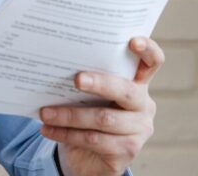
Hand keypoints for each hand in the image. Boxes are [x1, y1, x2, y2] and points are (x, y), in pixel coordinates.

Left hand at [39, 36, 163, 175]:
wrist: (87, 157)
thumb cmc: (86, 113)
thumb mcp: (87, 94)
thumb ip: (83, 78)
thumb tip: (52, 62)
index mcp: (137, 83)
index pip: (152, 62)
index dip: (147, 50)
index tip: (132, 41)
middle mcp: (143, 104)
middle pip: (125, 90)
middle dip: (100, 83)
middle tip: (76, 79)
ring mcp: (139, 129)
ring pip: (104, 118)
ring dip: (70, 115)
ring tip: (45, 112)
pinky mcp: (128, 150)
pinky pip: (94, 140)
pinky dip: (67, 134)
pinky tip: (48, 129)